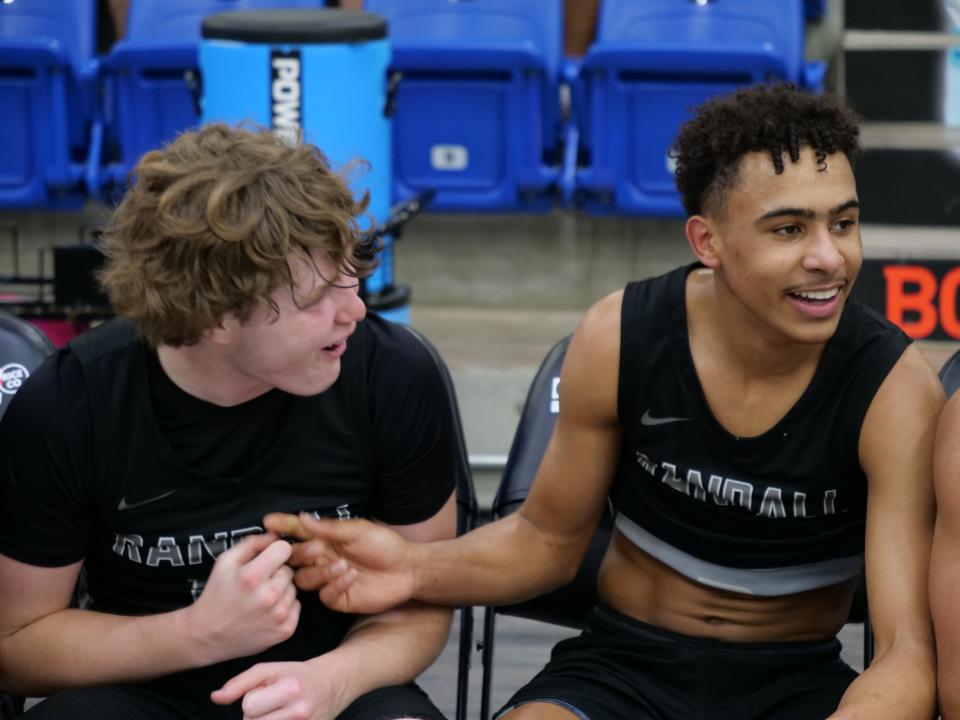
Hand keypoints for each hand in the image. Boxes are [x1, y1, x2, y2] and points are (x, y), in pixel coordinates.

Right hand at [187, 533, 300, 664]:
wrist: (208, 636)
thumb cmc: (217, 595)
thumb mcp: (225, 562)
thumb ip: (252, 543)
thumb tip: (276, 534)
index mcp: (252, 576)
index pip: (284, 549)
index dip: (275, 552)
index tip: (268, 559)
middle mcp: (268, 596)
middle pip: (289, 570)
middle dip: (276, 573)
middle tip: (259, 583)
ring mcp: (278, 616)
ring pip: (293, 588)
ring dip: (281, 590)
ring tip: (261, 598)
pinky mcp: (285, 630)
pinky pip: (296, 606)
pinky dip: (285, 606)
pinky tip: (267, 611)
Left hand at [211, 660, 348, 719]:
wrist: (332, 685)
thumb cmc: (296, 675)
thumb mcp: (270, 670)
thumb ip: (240, 683)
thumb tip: (215, 698)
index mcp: (290, 689)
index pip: (249, 706)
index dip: (253, 700)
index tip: (267, 693)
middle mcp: (300, 711)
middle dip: (257, 716)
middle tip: (273, 705)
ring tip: (278, 714)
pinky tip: (282, 719)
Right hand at [262, 513, 414, 613]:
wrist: (407, 570)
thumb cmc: (385, 545)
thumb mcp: (359, 531)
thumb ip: (329, 527)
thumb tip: (302, 516)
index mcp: (326, 540)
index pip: (299, 532)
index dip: (283, 526)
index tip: (268, 521)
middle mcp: (322, 559)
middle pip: (295, 559)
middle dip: (300, 553)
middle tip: (316, 548)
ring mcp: (328, 579)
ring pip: (305, 580)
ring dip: (321, 572)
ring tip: (343, 565)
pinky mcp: (338, 598)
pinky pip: (324, 595)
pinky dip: (335, 585)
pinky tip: (351, 577)